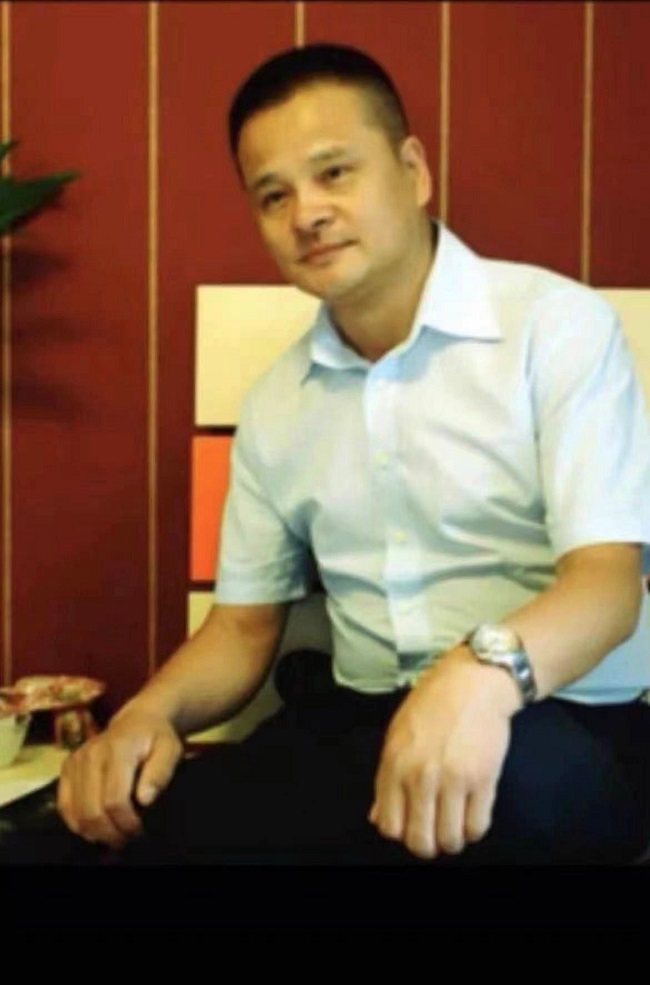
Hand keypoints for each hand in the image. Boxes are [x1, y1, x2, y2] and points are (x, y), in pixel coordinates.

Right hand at [56, 707, 183, 849]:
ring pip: (76, 812)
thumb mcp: (170, 750)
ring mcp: (76, 761)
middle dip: (110, 833)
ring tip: (113, 834)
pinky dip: (77, 823)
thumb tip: (145, 799)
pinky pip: (64, 805)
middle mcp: (91, 754)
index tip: (139, 831)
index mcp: (118, 749)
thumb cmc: (156, 738)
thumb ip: (160, 772)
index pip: (115, 799)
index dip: (126, 823)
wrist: (138, 721)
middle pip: (92, 810)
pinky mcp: (67, 768)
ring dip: (95, 832)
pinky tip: (94, 828)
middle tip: (126, 839)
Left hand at [369, 646, 519, 858]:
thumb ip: (386, 780)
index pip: (389, 826)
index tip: (412, 825)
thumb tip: (378, 818)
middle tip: (435, 831)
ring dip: (453, 840)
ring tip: (455, 824)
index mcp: (394, 765)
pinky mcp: (483, 779)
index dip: (402, 832)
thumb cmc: (432, 705)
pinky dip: (474, 829)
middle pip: (420, 841)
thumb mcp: (397, 736)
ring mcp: (453, 780)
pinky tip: (471, 814)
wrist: (472, 682)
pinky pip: (477, 826)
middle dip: (428, 845)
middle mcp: (421, 776)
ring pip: (450, 840)